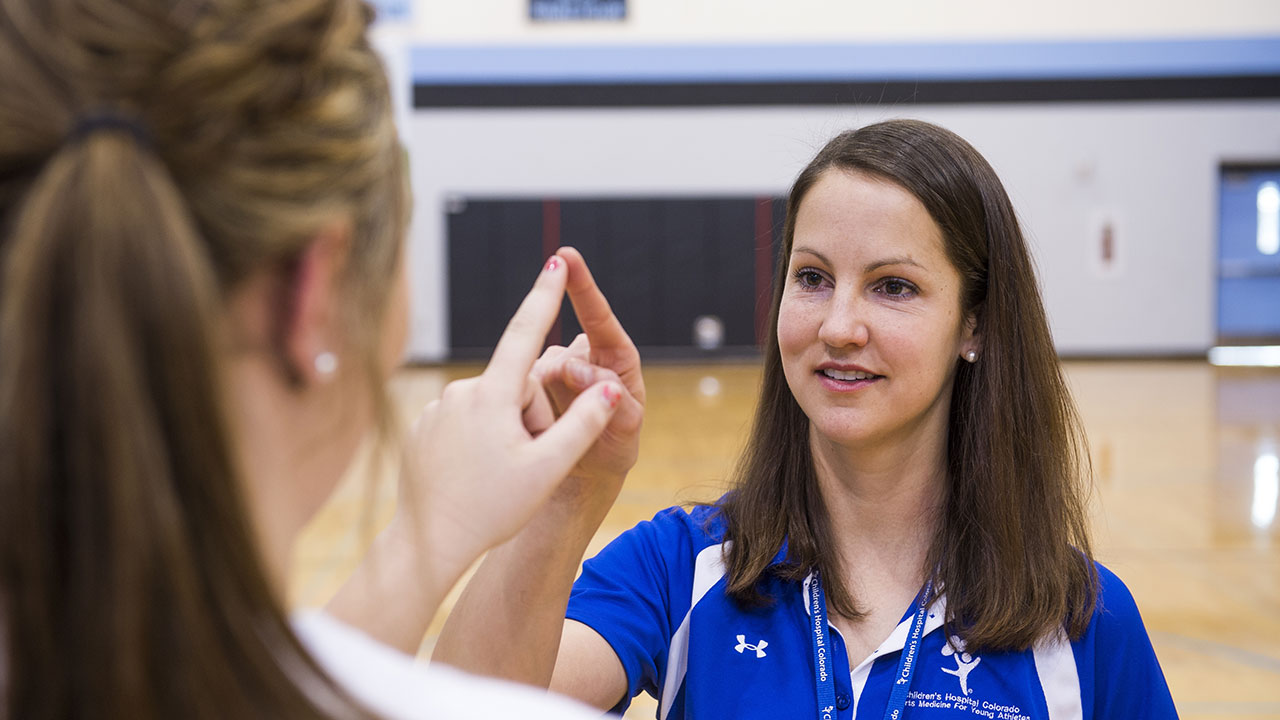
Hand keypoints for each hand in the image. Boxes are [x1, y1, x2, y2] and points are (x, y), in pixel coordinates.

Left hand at [396, 255, 622, 576]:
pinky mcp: (423, 427)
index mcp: (492, 395)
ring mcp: (437, 408)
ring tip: (498, 478)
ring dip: (507, 433)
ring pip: (491, 408)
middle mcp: (460, 391)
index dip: (545, 295)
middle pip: (517, 388)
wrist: (427, 543)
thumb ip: (585, 423)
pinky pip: (465, 422)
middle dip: (533, 418)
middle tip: (529, 464)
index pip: (525, 333)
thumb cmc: (491, 509)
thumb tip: (614, 386)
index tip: (557, 260)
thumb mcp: (548, 467)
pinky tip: (472, 477)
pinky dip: (479, 442)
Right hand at [522, 247, 644, 507]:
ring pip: (534, 373)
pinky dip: (525, 408)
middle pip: (558, 353)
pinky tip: (538, 427)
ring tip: (559, 431)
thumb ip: (610, 399)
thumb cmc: (613, 449)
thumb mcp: (625, 431)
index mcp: (614, 357)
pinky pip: (518, 388)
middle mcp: (581, 357)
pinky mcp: (528, 387)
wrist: (583, 474)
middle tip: (571, 412)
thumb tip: (574, 367)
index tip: (566, 258)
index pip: (599, 317)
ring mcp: (552, 371)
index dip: (582, 286)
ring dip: (542, 402)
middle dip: (559, 381)